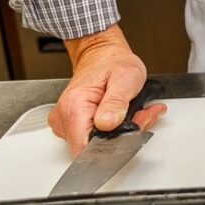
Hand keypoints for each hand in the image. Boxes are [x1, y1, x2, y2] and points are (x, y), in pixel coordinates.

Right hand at [50, 25, 166, 157]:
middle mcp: (64, 117)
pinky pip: (93, 138)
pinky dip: (113, 130)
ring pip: (96, 144)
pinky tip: (122, 114)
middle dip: (123, 135)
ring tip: (131, 110)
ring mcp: (66, 123)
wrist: (102, 55)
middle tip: (140, 114)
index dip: (111, 146)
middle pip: (94, 147)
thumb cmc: (114, 63)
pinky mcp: (72, 125)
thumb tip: (108, 124)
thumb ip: (117, 102)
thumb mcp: (126, 77)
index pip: (85, 149)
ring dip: (121, 131)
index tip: (131, 127)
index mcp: (74, 107)